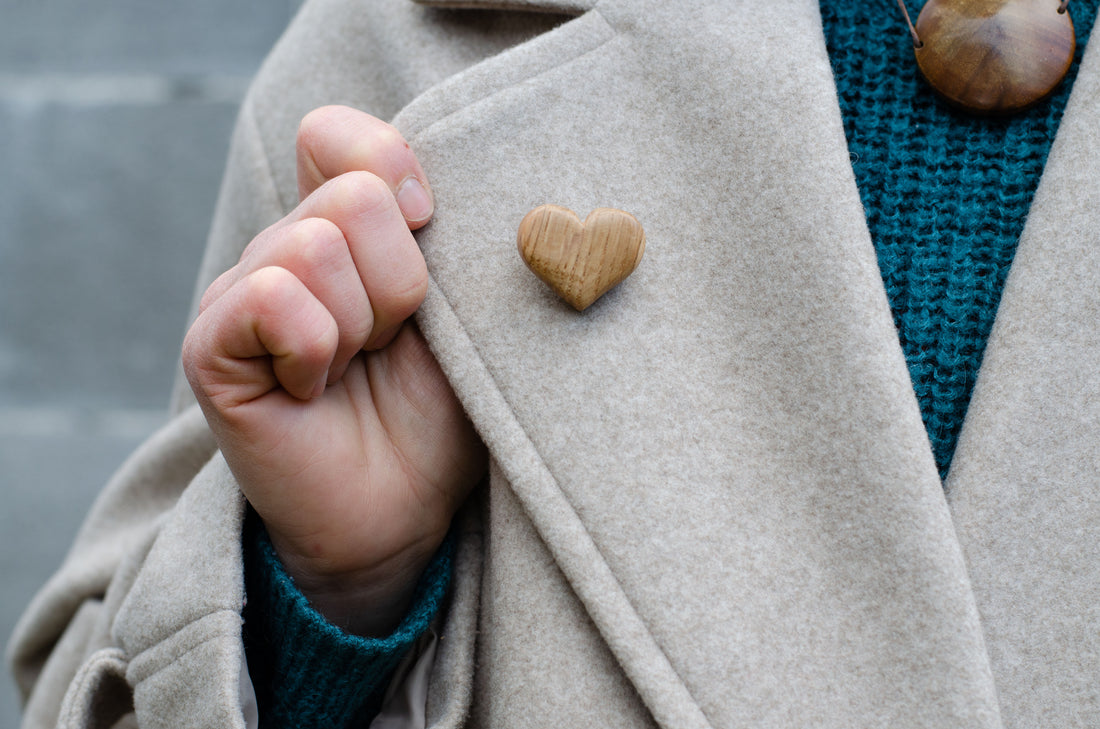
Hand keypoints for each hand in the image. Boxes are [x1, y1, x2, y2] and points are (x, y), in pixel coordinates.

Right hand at [183, 106, 485, 635]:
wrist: (403, 510)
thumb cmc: (439, 411)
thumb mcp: (460, 312)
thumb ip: (437, 234)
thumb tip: (413, 181)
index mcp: (339, 227)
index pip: (337, 133)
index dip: (393, 171)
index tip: (428, 234)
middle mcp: (282, 249)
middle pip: (352, 196)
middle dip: (401, 284)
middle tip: (390, 344)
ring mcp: (239, 293)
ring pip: (318, 247)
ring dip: (363, 326)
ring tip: (355, 370)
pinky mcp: (210, 345)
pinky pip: (274, 298)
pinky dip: (316, 349)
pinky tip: (313, 390)